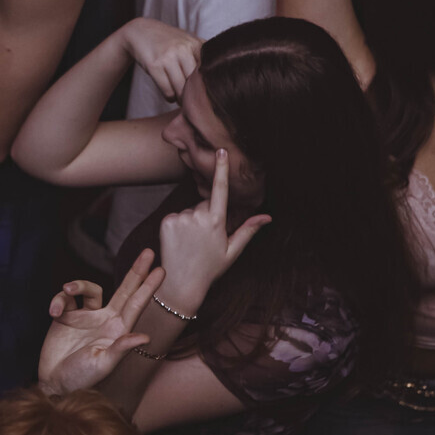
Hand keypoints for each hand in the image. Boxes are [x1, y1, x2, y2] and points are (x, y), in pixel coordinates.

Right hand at [37, 249, 166, 394]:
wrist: (54, 383)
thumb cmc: (82, 379)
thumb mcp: (103, 364)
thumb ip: (121, 348)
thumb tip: (145, 337)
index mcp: (118, 330)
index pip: (136, 304)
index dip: (148, 287)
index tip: (162, 270)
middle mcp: (105, 320)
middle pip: (124, 290)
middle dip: (136, 271)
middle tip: (149, 252)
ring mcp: (86, 317)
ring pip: (89, 289)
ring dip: (78, 284)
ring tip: (67, 289)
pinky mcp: (66, 316)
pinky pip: (65, 298)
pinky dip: (58, 300)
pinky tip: (53, 312)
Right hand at [119, 18, 201, 102]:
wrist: (140, 31)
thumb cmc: (168, 40)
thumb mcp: (187, 40)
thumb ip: (202, 55)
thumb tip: (216, 78)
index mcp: (195, 43)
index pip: (208, 71)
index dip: (207, 85)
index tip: (206, 92)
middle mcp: (183, 49)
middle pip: (195, 82)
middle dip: (194, 94)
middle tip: (193, 100)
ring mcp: (168, 57)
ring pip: (181, 89)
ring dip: (181, 98)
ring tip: (181, 98)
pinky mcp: (154, 66)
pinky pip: (167, 91)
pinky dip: (170, 97)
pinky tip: (170, 94)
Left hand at [157, 150, 269, 309]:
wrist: (180, 283)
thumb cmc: (210, 269)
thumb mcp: (232, 251)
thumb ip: (249, 230)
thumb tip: (268, 217)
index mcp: (216, 222)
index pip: (220, 189)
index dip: (221, 169)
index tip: (221, 150)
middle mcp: (198, 216)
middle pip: (205, 203)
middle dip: (208, 214)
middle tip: (205, 239)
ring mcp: (180, 218)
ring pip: (191, 210)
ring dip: (193, 221)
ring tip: (192, 243)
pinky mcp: (166, 221)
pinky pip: (177, 215)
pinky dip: (179, 225)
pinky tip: (181, 241)